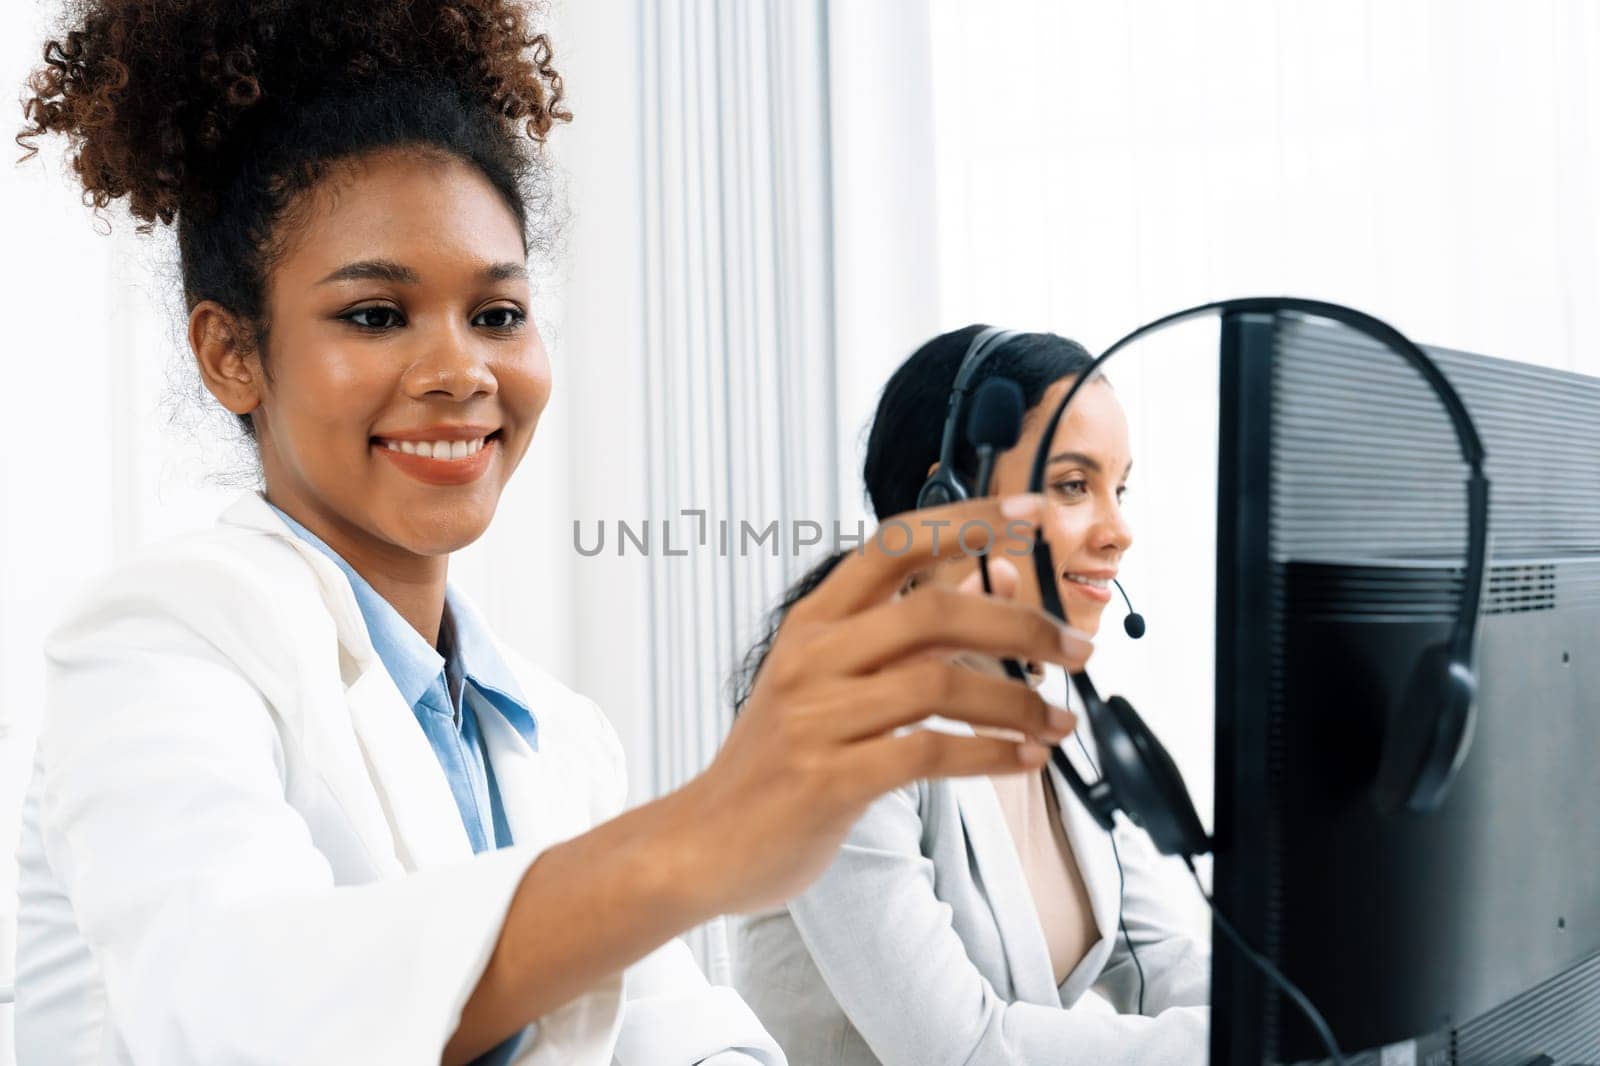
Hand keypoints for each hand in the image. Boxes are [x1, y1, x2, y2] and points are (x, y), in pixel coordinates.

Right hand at [676, 494, 1090, 914]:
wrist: (705, 842)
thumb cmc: (779, 758)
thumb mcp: (827, 678)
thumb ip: (903, 632)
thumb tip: (995, 579)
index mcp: (813, 621)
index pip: (892, 545)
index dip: (966, 521)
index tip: (1030, 512)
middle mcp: (812, 657)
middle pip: (933, 611)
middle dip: (1023, 626)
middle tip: (1078, 649)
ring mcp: (816, 717)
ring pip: (941, 683)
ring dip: (1019, 701)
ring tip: (1060, 720)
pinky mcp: (828, 778)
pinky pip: (928, 753)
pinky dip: (991, 753)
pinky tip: (1024, 758)